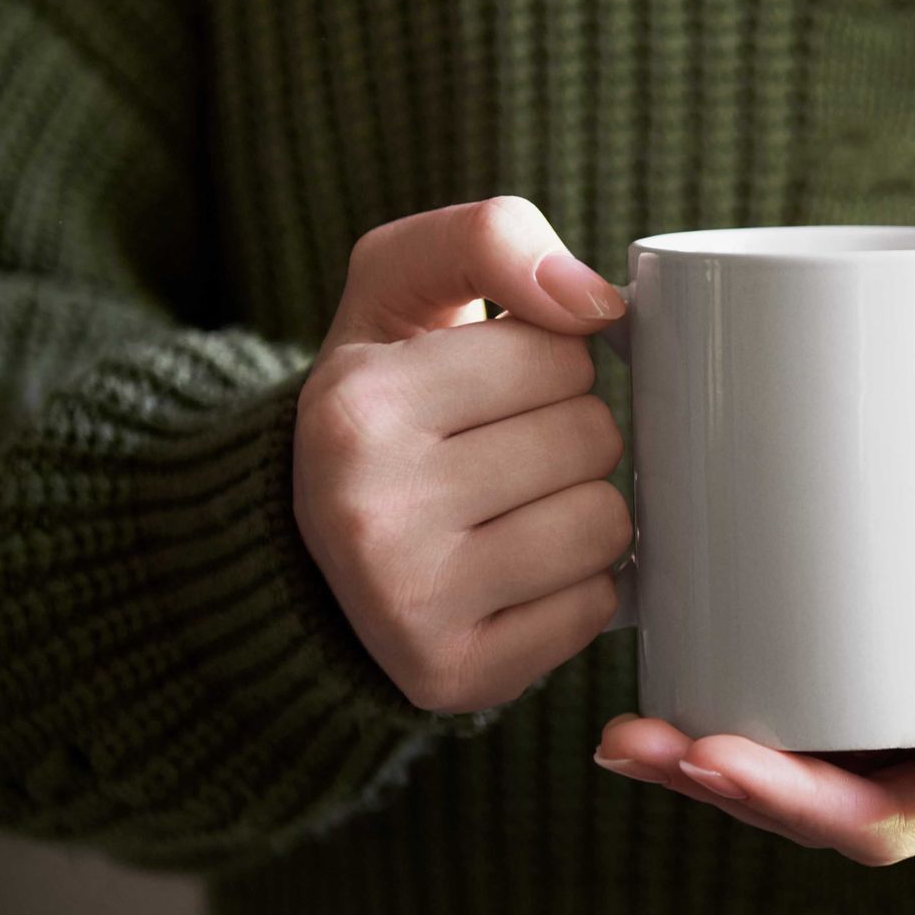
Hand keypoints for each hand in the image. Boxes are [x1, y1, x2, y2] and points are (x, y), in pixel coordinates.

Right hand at [294, 197, 633, 713]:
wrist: (308, 547)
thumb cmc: (385, 397)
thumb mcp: (401, 286)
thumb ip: (490, 238)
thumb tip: (598, 303)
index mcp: (352, 406)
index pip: (560, 353)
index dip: (549, 360)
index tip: (493, 387)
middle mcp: (367, 511)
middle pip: (592, 437)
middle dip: (571, 433)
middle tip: (504, 449)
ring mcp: (409, 606)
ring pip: (607, 525)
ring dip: (584, 510)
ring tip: (513, 509)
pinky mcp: (456, 676)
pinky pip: (599, 609)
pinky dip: (578, 587)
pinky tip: (515, 574)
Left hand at [594, 640, 914, 865]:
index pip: (859, 821)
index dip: (782, 796)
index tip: (713, 756)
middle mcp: (907, 789)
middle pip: (796, 805)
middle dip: (711, 779)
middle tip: (633, 740)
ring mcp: (880, 752)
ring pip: (777, 774)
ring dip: (695, 760)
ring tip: (621, 733)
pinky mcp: (859, 708)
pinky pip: (783, 730)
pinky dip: (719, 721)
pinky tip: (660, 694)